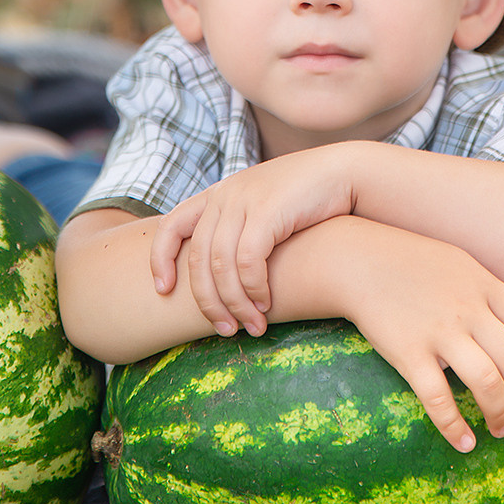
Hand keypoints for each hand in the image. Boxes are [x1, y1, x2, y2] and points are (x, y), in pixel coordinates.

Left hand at [149, 148, 356, 335]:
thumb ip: (239, 230)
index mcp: (218, 194)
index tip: (164, 291)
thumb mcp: (262, 209)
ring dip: (234, 303)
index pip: (169, 225)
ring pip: (221, 266)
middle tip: (225, 330)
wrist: (343, 173)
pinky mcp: (267, 211)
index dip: (159, 260)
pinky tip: (267, 304)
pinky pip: (248, 262)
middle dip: (208, 302)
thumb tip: (221, 277)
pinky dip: (253, 289)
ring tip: (252, 326)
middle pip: (197, 258)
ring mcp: (245, 200)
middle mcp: (225, 195)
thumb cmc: (306, 201)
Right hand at [333, 220, 503, 452]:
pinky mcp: (408, 352)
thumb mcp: (461, 264)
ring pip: (486, 382)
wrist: (360, 261)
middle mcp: (468, 309)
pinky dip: (455, 427)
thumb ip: (495, 287)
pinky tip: (464, 442)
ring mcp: (438, 331)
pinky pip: (438, 398)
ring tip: (499, 429)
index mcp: (484, 285)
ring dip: (499, 414)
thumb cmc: (413, 262)